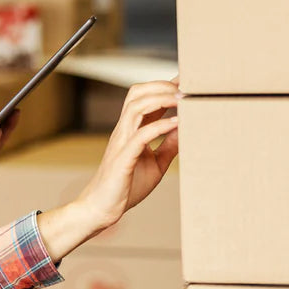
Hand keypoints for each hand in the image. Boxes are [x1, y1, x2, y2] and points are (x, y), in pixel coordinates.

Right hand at [37, 78, 179, 260]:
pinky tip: (177, 123)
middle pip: (137, 93)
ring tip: (183, 100)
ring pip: (136, 107)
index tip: (186, 80)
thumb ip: (168, 145)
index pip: (145, 97)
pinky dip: (160, 126)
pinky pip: (140, 135)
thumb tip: (185, 130)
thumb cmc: (126, 187)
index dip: (164, 85)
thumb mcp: (156, 163)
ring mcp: (121, 142)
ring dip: (161, 99)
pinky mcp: (123, 158)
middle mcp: (124, 130)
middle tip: (186, 88)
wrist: (102, 208)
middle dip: (162, 86)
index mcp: (131, 130)